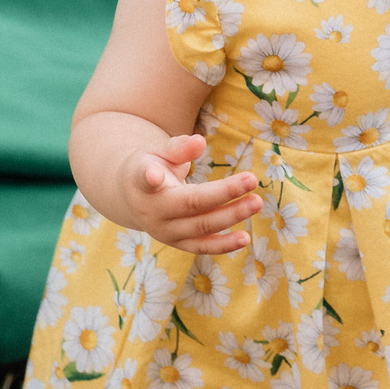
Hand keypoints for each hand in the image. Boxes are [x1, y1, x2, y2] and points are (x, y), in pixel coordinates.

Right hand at [115, 134, 259, 254]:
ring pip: (201, 227)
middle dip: (223, 193)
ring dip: (231, 216)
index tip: (153, 174)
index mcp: (141, 183)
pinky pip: (203, 246)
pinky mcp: (178, 244)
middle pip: (190, 204)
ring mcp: (165, 232)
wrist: (133, 201)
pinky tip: (245, 238)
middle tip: (252, 179)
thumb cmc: (151, 167)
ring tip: (256, 202)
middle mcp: (152, 211)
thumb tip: (200, 142)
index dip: (150, 177)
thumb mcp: (157, 152)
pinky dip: (224, 245)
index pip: (145, 179)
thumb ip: (178, 147)